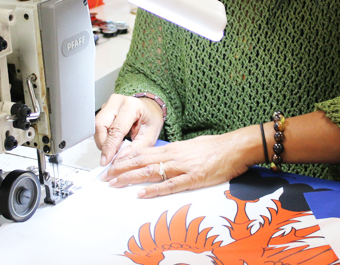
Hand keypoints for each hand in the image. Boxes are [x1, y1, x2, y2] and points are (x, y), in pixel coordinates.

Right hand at [94, 94, 164, 165]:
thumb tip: (118, 160)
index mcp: (132, 106)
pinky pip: (98, 125)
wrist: (150, 109)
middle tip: (110, 155)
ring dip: (102, 141)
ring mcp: (109, 103)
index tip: (106, 160)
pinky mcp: (104, 108)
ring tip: (115, 147)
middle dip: (103, 143)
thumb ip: (134, 149)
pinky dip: (103, 136)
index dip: (109, 146)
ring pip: (97, 125)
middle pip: (100, 124)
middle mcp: (117, 101)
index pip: (116, 129)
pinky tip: (113, 140)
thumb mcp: (149, 137)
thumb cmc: (150, 120)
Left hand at [102, 126, 257, 197]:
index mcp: (172, 148)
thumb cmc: (215, 147)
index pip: (142, 152)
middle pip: (140, 161)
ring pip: (150, 171)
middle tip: (104, 177)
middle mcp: (173, 155)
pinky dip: (154, 190)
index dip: (124, 159)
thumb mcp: (190, 146)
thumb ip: (175, 153)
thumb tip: (163, 157)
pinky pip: (170, 185)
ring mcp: (182, 167)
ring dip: (130, 178)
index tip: (111, 164)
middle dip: (120, 169)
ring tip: (114, 184)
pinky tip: (141, 194)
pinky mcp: (193, 178)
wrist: (235, 147)